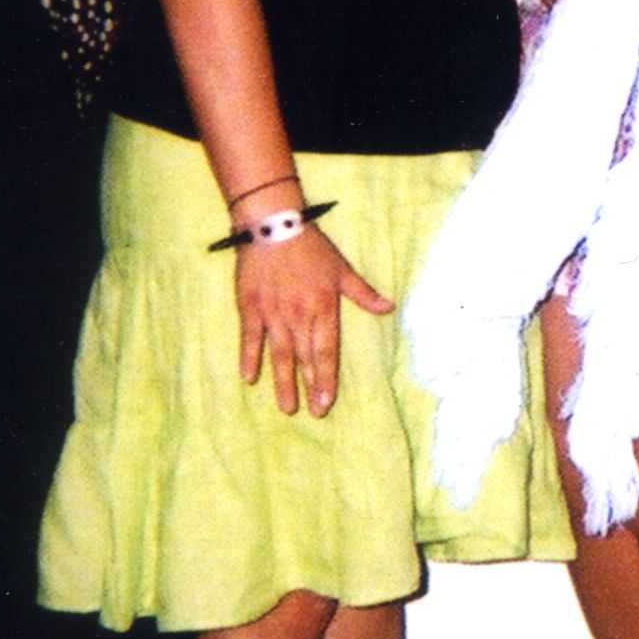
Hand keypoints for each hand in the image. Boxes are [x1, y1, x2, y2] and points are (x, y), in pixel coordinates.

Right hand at [234, 227, 393, 417]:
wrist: (272, 224)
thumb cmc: (311, 246)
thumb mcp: (341, 269)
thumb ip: (363, 293)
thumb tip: (389, 308)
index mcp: (323, 307)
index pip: (326, 351)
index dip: (326, 378)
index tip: (327, 402)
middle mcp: (299, 315)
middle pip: (305, 358)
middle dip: (309, 387)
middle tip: (312, 414)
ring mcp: (273, 312)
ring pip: (280, 354)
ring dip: (283, 382)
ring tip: (286, 407)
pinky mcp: (250, 306)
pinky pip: (250, 338)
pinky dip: (249, 358)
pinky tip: (248, 378)